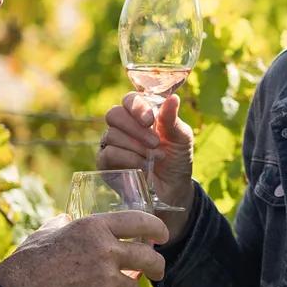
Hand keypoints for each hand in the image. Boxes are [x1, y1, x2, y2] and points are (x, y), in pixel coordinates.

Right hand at [0, 210, 165, 286]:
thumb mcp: (49, 231)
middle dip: (157, 267)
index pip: (139, 222)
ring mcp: (107, 278)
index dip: (156, 228)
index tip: (162, 235)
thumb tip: (67, 220)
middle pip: (148, 258)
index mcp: (95, 227)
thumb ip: (64, 224)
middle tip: (157, 271)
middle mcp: (106, 250)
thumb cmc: (30, 261)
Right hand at [99, 93, 196, 230]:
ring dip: (136, 146)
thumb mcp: (181, 138)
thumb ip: (172, 119)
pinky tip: (142, 166)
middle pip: (114, 114)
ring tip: (154, 157)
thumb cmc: (177, 159)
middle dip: (135, 128)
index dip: (136, 107)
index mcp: (140, 115)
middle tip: (155, 142)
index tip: (149, 120)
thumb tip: (173, 98)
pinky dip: (128, 159)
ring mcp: (111, 144)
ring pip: (111, 135)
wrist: (173, 189)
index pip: (129, 100)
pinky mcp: (105, 164)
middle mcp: (123, 127)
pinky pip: (108, 153)